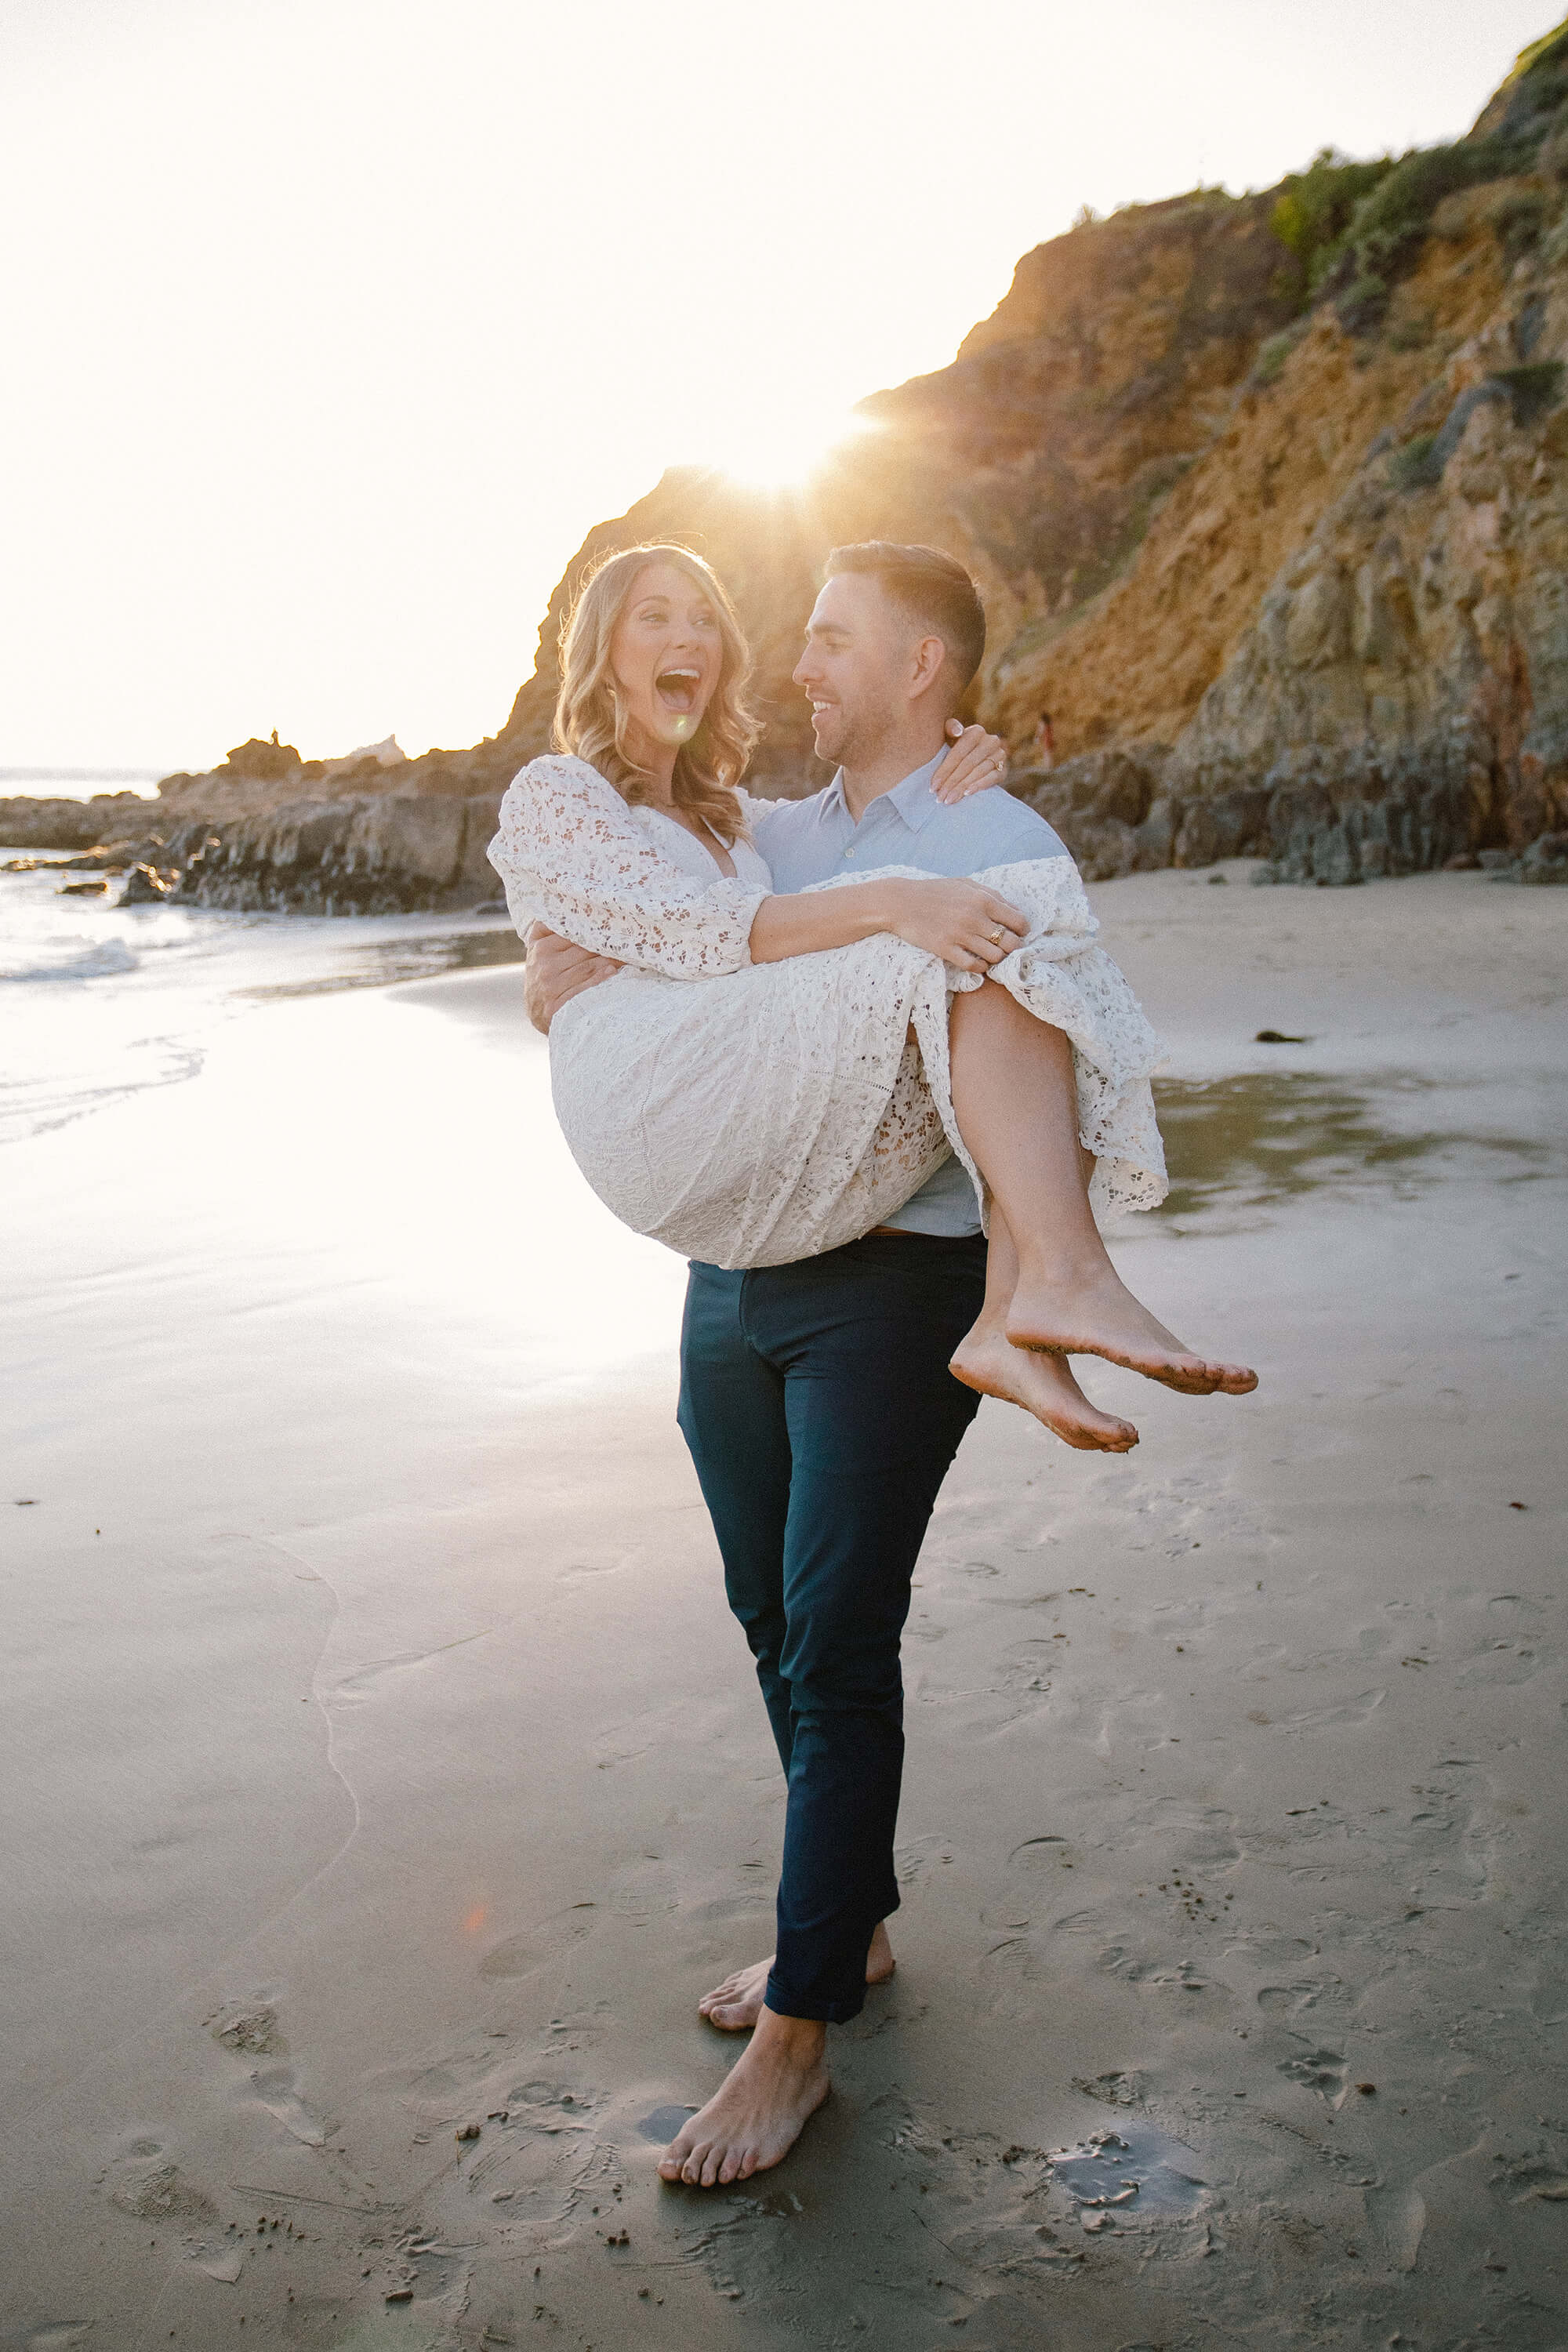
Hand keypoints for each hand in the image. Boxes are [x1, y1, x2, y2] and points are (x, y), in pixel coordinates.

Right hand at [523, 921, 622, 1034]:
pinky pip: (583, 988)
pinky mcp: (557, 1006)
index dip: (595, 928)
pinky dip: (599, 979)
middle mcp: (544, 965)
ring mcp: (550, 986)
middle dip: (607, 945)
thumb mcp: (539, 951)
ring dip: (610, 960)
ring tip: (628, 954)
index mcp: (540, 947)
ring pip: (587, 967)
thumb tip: (569, 905)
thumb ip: (548, 930)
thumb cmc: (545, 977)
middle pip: (583, 949)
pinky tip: (612, 972)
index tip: (615, 922)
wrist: (537, 1014)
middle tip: (630, 937)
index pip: (572, 933)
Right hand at [877, 878, 1028, 972]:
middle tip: (1006, 948)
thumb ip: (992, 895)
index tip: (1017, 933)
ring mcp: (960, 935)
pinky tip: (977, 962)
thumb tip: (1015, 910)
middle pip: (1011, 943)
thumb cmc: (935, 891)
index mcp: (983, 900)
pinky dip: (980, 967)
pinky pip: (974, 966)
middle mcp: (975, 918)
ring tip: (989, 954)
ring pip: (995, 956)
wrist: (901, 902)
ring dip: (996, 958)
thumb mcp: (965, 884)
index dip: (1022, 930)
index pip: (1018, 921)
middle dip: (1013, 947)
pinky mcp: (946, 950)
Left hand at [931, 717, 1009, 805]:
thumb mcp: (950, 736)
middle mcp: (991, 741)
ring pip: (978, 773)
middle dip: (951, 783)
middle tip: (940, 797)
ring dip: (962, 788)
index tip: (933, 786)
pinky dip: (979, 786)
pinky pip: (992, 778)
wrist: (976, 758)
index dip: (944, 770)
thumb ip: (950, 728)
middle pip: (967, 764)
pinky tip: (967, 794)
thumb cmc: (957, 748)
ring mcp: (999, 755)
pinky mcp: (1003, 769)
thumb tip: (957, 732)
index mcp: (976, 731)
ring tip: (949, 799)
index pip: (958, 753)